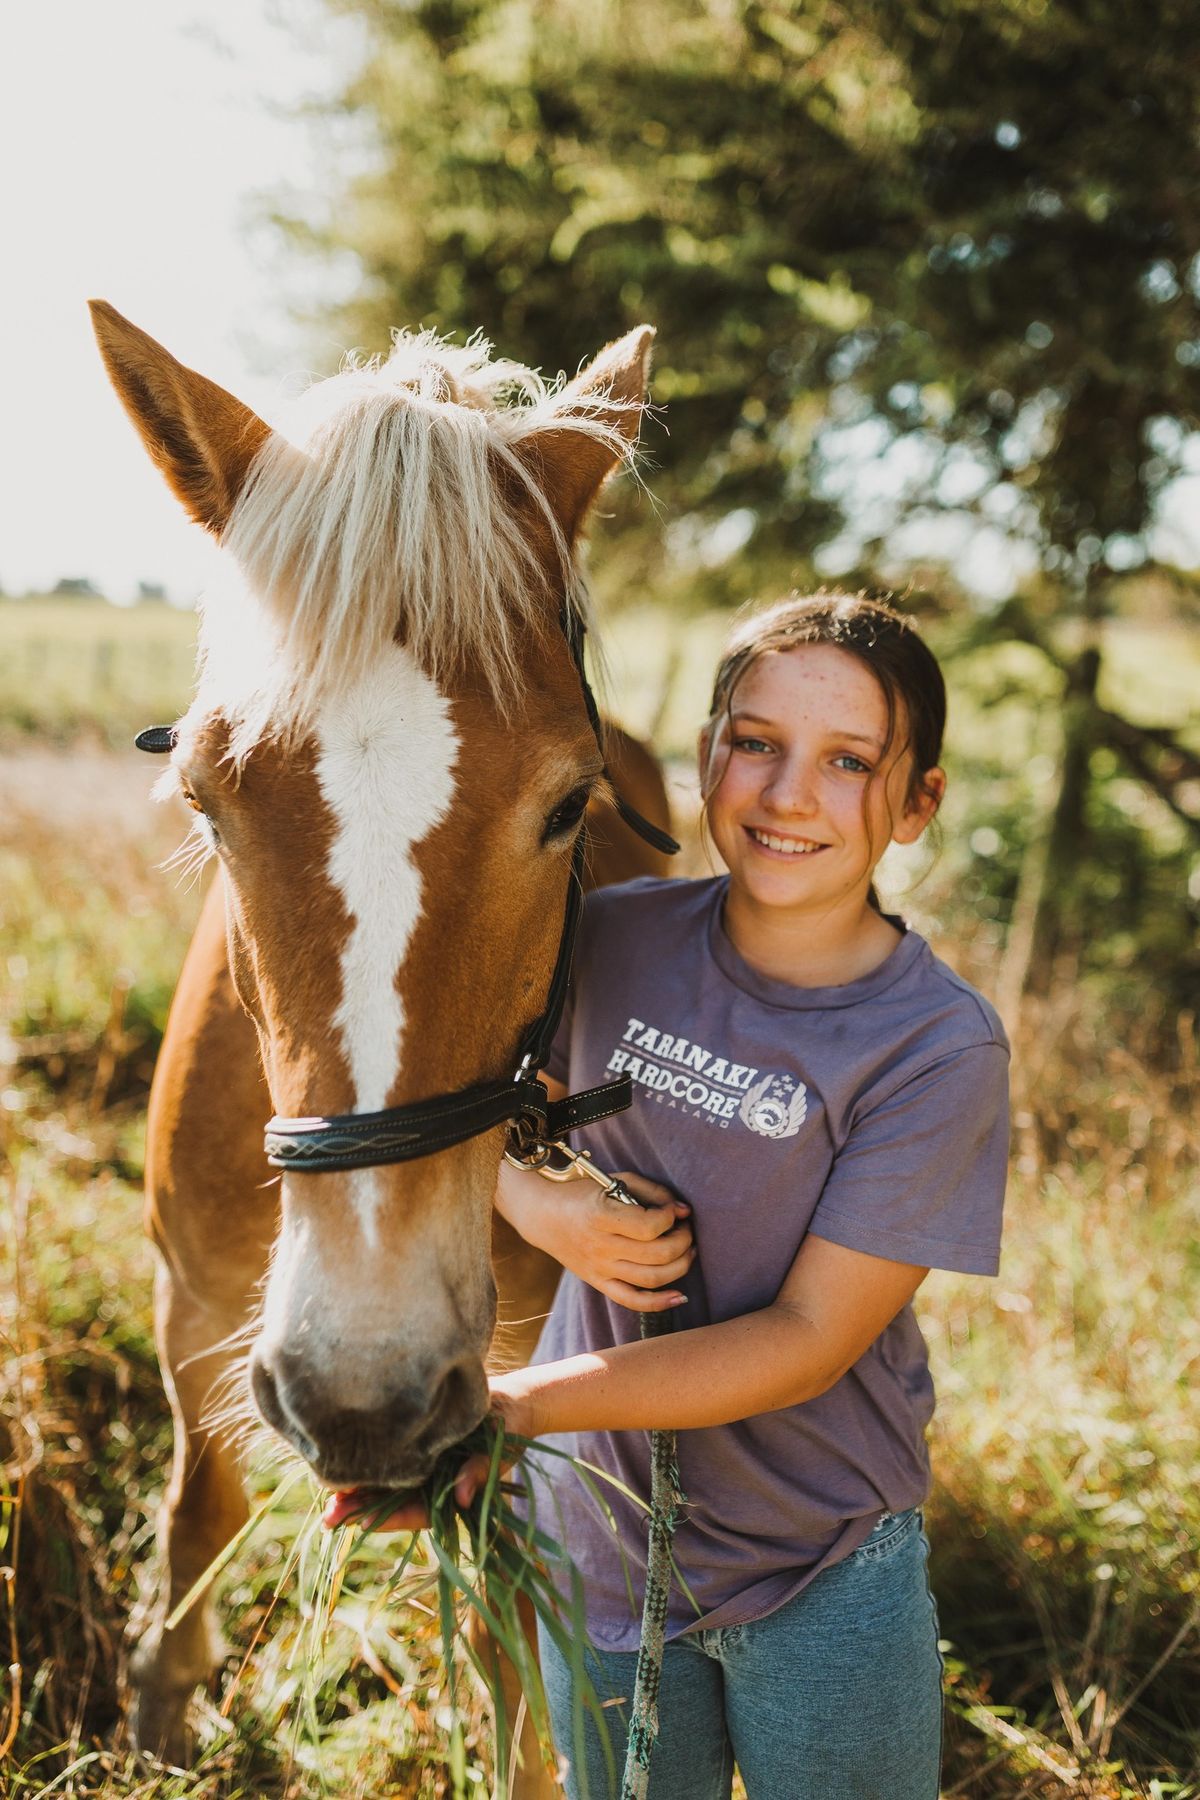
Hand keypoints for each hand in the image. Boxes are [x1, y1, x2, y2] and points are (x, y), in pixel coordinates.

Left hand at [321, 1378, 535, 1531]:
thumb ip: (479, 1473)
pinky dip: (366, 1467)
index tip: (363, 1522)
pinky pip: (388, 1463)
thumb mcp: (498, 1451)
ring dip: (357, 1494)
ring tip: (327, 1500)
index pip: (416, 1513)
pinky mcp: (417, 1448)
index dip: (389, 1518)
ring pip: (385, 1488)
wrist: (510, 1402)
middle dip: (362, 1511)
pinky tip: (340, 1466)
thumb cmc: (508, 1429)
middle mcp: (431, 1485)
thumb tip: (462, 1498)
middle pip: (393, 1505)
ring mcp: (423, 1468)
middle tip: (330, 1516)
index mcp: (450, 1493)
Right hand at [499, 1162, 693, 1311]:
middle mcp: (600, 1246)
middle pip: (657, 1254)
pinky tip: (680, 1296)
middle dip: (683, 1241)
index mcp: (601, 1216)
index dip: (671, 1217)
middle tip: (685, 1229)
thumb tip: (684, 1211)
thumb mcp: (614, 1180)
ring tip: (688, 1250)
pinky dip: (660, 1303)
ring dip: (681, 1265)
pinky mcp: (599, 1282)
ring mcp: (599, 1268)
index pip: (649, 1226)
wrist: (544, 1215)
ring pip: (651, 1278)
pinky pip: (632, 1301)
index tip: (675, 1210)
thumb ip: (652, 1191)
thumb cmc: (583, 1192)